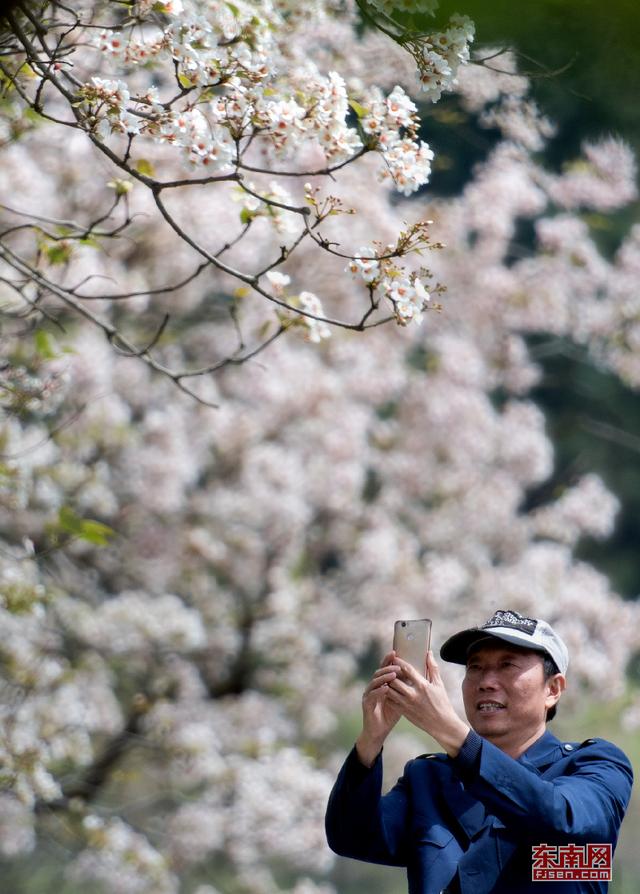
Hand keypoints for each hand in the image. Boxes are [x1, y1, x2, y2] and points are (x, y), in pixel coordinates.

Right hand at [355, 651, 402, 766]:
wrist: (379, 731)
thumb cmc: (390, 714)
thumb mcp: (400, 698)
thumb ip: (405, 687)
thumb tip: (417, 676)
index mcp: (381, 684)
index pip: (385, 669)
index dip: (388, 660)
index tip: (395, 652)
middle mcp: (373, 686)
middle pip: (379, 672)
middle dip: (387, 667)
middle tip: (397, 664)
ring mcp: (368, 694)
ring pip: (374, 682)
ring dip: (384, 677)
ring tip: (393, 674)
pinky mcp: (366, 704)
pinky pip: (372, 695)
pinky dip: (379, 691)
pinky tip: (385, 688)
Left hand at [386, 651, 469, 756]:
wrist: (442, 725)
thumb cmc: (442, 703)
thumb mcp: (439, 684)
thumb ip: (433, 668)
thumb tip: (428, 653)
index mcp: (422, 685)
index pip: (407, 669)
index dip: (399, 662)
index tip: (394, 657)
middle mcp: (413, 694)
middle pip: (394, 679)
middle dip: (391, 673)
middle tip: (389, 669)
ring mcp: (407, 704)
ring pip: (390, 690)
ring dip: (388, 684)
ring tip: (388, 679)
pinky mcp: (404, 712)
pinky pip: (390, 701)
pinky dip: (388, 695)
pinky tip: (390, 691)